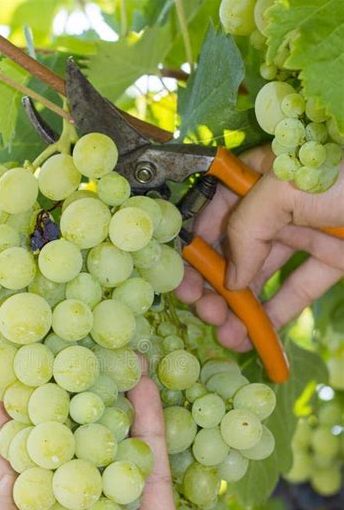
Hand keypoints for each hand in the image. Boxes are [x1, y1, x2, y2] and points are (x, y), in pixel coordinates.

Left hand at [0, 379, 220, 509]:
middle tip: (59, 355)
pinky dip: (148, 426)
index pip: (13, 469)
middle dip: (60, 406)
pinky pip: (151, 466)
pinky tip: (144, 385)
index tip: (5, 378)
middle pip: (64, 453)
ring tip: (104, 358)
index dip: (7, 424)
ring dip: (106, 407)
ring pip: (108, 453)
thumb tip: (10, 474)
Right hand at [176, 145, 343, 351]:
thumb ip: (247, 226)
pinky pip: (297, 288)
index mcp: (262, 171)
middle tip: (204, 312)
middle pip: (233, 245)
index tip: (181, 279)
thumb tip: (229, 274)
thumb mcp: (288, 188)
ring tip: (226, 333)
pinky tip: (256, 338)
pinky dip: (276, 314)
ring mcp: (306, 230)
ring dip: (239, 305)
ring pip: (261, 272)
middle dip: (213, 282)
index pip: (213, 207)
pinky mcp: (332, 258)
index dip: (193, 244)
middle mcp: (279, 201)